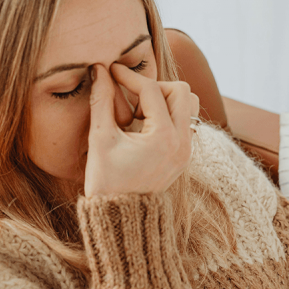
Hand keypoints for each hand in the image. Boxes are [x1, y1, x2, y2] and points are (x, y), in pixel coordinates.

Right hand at [84, 63, 198, 196]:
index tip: (110, 72)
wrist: (121, 218)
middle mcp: (182, 142)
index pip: (151, 90)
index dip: (128, 76)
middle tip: (130, 99)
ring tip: (141, 112)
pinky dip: (169, 115)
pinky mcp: (184, 155)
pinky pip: (186, 122)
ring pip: (189, 105)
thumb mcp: (100, 139)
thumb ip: (101, 100)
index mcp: (163, 137)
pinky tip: (145, 125)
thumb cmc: (107, 181)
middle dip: (154, 87)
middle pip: (181, 91)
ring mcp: (186, 150)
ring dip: (166, 100)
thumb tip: (98, 70)